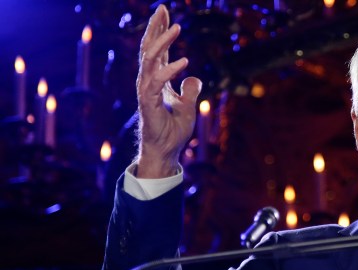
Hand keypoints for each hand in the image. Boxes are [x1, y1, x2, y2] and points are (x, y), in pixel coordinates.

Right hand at [135, 4, 201, 177]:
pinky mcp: (148, 103)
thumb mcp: (188, 107)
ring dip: (162, 42)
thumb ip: (190, 90)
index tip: (164, 12)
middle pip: (148, 48)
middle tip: (162, 8)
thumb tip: (194, 78)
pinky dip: (170, 70)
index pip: (156, 50)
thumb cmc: (173, 130)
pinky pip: (157, 82)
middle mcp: (149, 82)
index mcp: (156, 80)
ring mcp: (147, 91)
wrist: (166, 151)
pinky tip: (184, 61)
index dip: (159, 30)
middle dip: (155, 27)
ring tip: (176, 28)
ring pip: (150, 60)